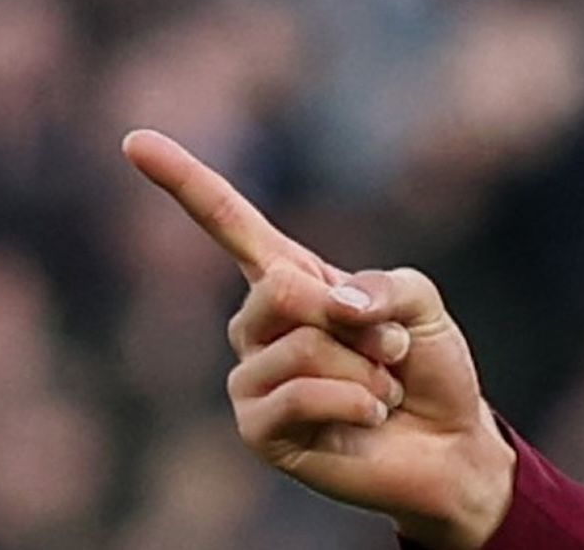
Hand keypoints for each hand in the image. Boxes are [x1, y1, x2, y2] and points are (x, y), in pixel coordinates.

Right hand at [122, 129, 519, 548]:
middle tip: (389, 347)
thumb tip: (333, 307)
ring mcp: (252, 379)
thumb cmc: (427, 366)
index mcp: (289, 280)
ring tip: (381, 388)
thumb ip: (380, 287)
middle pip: (281, 289)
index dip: (184, 182)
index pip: (228, 223)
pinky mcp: (259, 430)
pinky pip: (306, 396)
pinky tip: (370, 418)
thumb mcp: (418, 303)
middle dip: (355, 318)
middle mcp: (258, 326)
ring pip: (304, 347)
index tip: (134, 140)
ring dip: (368, 368)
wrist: (449, 444)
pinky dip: (358, 401)